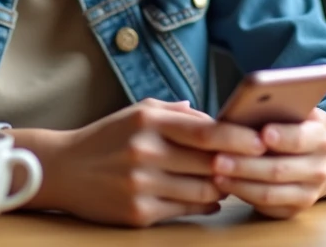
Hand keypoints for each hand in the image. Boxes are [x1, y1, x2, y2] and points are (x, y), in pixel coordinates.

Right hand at [16, 99, 265, 226]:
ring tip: (227, 180)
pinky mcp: (138, 213)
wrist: (64, 169)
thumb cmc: (107, 137)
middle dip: (234, 164)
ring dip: (221, 187)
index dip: (239, 136)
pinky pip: (186, 210)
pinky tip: (207, 198)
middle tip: (252, 163)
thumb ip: (177, 112)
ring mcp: (141, 185)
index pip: (205, 130)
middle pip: (210, 163)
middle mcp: (145, 151)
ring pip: (204, 191)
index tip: (261, 139)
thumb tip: (217, 118)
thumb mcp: (137, 112)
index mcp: (147, 121)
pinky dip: (202, 205)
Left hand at [212, 107, 325, 219]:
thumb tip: (248, 104)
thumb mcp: (291, 111)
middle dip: (246, 164)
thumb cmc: (290, 125)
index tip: (262, 133)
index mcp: (321, 135)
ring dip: (239, 183)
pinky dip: (242, 194)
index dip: (282, 137)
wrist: (311, 155)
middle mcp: (320, 167)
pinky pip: (265, 206)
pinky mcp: (295, 209)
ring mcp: (310, 192)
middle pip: (279, 169)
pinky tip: (224, 184)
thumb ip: (276, 109)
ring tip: (215, 173)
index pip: (301, 138)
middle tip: (218, 159)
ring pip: (270, 192)